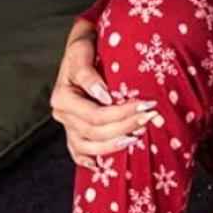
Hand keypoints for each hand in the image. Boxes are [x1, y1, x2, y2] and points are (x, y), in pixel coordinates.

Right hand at [50, 20, 159, 169]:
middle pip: (95, 132)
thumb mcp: (82, 51)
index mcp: (62, 97)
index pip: (95, 115)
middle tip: (150, 117)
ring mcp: (68, 126)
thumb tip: (104, 95)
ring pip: (89, 147)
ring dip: (115, 144)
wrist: (83, 46)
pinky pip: (78, 152)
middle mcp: (62, 115)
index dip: (121, 114)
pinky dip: (89, 160)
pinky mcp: (73, 131)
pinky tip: (101, 165)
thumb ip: (88, 73)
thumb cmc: (85, 46)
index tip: (146, 105)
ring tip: (137, 136)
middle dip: (125, 126)